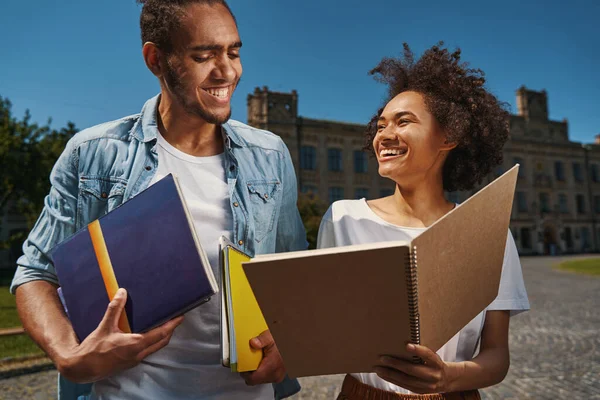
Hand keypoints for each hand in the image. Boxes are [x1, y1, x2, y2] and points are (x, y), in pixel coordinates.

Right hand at [57, 288, 183, 382]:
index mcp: (135, 344)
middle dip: (170, 330)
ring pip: (155, 347)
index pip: (161, 333)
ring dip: (162, 337)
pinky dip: (152, 342)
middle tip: (174, 318)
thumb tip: (122, 292)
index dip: (172, 325)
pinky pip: (147, 351)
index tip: (181, 316)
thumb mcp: (104, 326)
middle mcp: (138, 354)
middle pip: (162, 341)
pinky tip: (148, 335)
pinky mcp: (130, 363)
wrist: (82, 369)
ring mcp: (135, 360)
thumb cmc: (94, 349)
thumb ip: (115, 308)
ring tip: (164, 324)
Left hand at [240, 330, 285, 384]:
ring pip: (260, 379)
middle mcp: (274, 375)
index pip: (251, 379)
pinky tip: (264, 362)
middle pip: (255, 380)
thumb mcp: (270, 337)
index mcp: (271, 368)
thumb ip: (261, 340)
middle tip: (249, 361)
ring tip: (257, 360)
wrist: (294, 343)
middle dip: (250, 371)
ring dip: (257, 372)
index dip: (244, 373)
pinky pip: (266, 377)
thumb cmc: (282, 341)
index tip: (242, 365)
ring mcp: (277, 377)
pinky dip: (263, 371)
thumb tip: (253, 343)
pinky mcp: (279, 376)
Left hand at [374, 343, 459, 393]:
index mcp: (437, 362)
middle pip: (413, 370)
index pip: (428, 355)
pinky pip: (404, 385)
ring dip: (390, 374)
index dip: (418, 350)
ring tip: (378, 368)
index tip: (407, 345)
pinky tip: (383, 375)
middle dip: (396, 364)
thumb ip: (421, 352)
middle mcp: (433, 375)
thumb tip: (402, 344)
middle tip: (382, 358)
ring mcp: (427, 385)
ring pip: (406, 380)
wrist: (447, 380)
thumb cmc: (435, 363)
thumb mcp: (433, 355)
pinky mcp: (420, 391)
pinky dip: (392, 380)